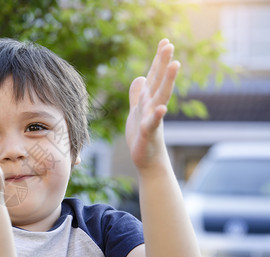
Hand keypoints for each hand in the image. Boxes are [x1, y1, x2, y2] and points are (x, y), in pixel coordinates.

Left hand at [125, 39, 179, 170]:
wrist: (147, 161)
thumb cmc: (142, 137)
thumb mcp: (136, 111)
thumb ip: (137, 94)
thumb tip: (139, 77)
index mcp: (148, 101)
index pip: (153, 76)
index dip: (158, 60)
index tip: (165, 40)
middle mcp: (152, 107)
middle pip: (159, 82)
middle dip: (163, 63)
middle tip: (169, 44)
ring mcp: (152, 119)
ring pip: (160, 98)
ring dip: (167, 82)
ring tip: (175, 65)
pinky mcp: (148, 134)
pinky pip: (153, 123)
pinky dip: (157, 116)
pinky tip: (161, 108)